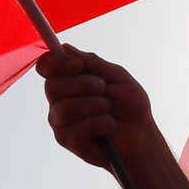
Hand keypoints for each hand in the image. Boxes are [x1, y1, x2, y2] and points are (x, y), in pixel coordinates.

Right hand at [38, 44, 158, 168]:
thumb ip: (92, 63)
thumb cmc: (129, 104)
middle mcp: (59, 99)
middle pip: (52, 86)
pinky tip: (110, 126)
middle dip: (83, 85)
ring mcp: (60, 121)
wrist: (142, 134)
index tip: (78, 65)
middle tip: (103, 88)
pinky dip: (101, 124)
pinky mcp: (67, 140)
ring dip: (95, 105)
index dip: (56, 63)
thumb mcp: (116, 76)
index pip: (46, 66)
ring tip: (109, 108)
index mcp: (69, 80)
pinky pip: (76, 130)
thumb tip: (65, 48)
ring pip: (65, 108)